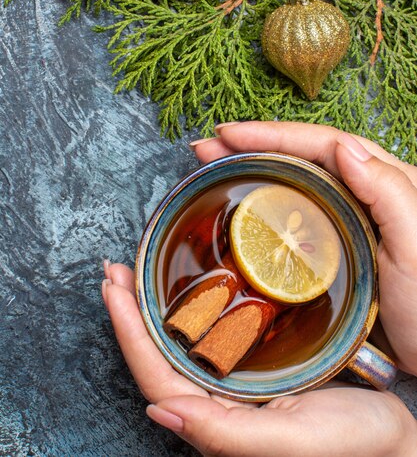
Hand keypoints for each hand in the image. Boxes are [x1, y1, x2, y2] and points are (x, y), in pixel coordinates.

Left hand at [102, 263, 416, 456]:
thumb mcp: (289, 439)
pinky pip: (210, 334)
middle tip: (114, 271)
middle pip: (158, 351)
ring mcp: (234, 382)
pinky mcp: (254, 365)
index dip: (128, 331)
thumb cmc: (351, 443)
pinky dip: (190, 307)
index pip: (155, 372)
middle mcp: (217, 400)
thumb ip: (224, 433)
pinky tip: (188, 288)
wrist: (392, 435)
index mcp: (216, 422)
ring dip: (153, 305)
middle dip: (131, 310)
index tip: (112, 287)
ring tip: (134, 273)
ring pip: (180, 341)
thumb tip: (158, 412)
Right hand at [192, 121, 416, 375]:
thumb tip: (345, 147)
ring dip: (251, 168)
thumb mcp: (416, 249)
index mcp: (385, 182)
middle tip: (207, 147)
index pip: (322, 145)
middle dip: (251, 145)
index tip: (229, 134)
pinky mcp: (330, 246)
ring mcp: (343, 219)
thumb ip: (389, 193)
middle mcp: (362, 192)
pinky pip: (292, 213)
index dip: (273, 134)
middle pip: (301, 155)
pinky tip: (240, 206)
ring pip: (292, 179)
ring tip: (212, 165)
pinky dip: (263, 202)